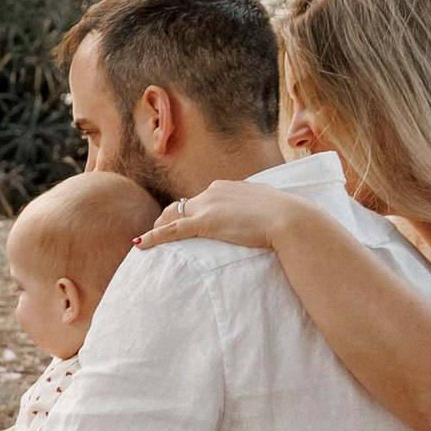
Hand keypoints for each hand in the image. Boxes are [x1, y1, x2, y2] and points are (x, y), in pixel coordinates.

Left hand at [136, 178, 294, 256]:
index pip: (201, 198)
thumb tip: (260, 215)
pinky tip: (141, 244)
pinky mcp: (205, 222)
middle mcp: (213, 191)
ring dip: (158, 227)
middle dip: (169, 218)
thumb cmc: (286, 216)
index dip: (190, 211)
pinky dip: (154, 237)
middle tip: (159, 231)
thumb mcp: (268, 207)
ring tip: (148, 239)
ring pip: (173, 215)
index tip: (185, 221)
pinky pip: (172, 230)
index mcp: (227, 186)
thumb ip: (256, 208)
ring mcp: (208, 206)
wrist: (289, 219)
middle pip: (183, 205)